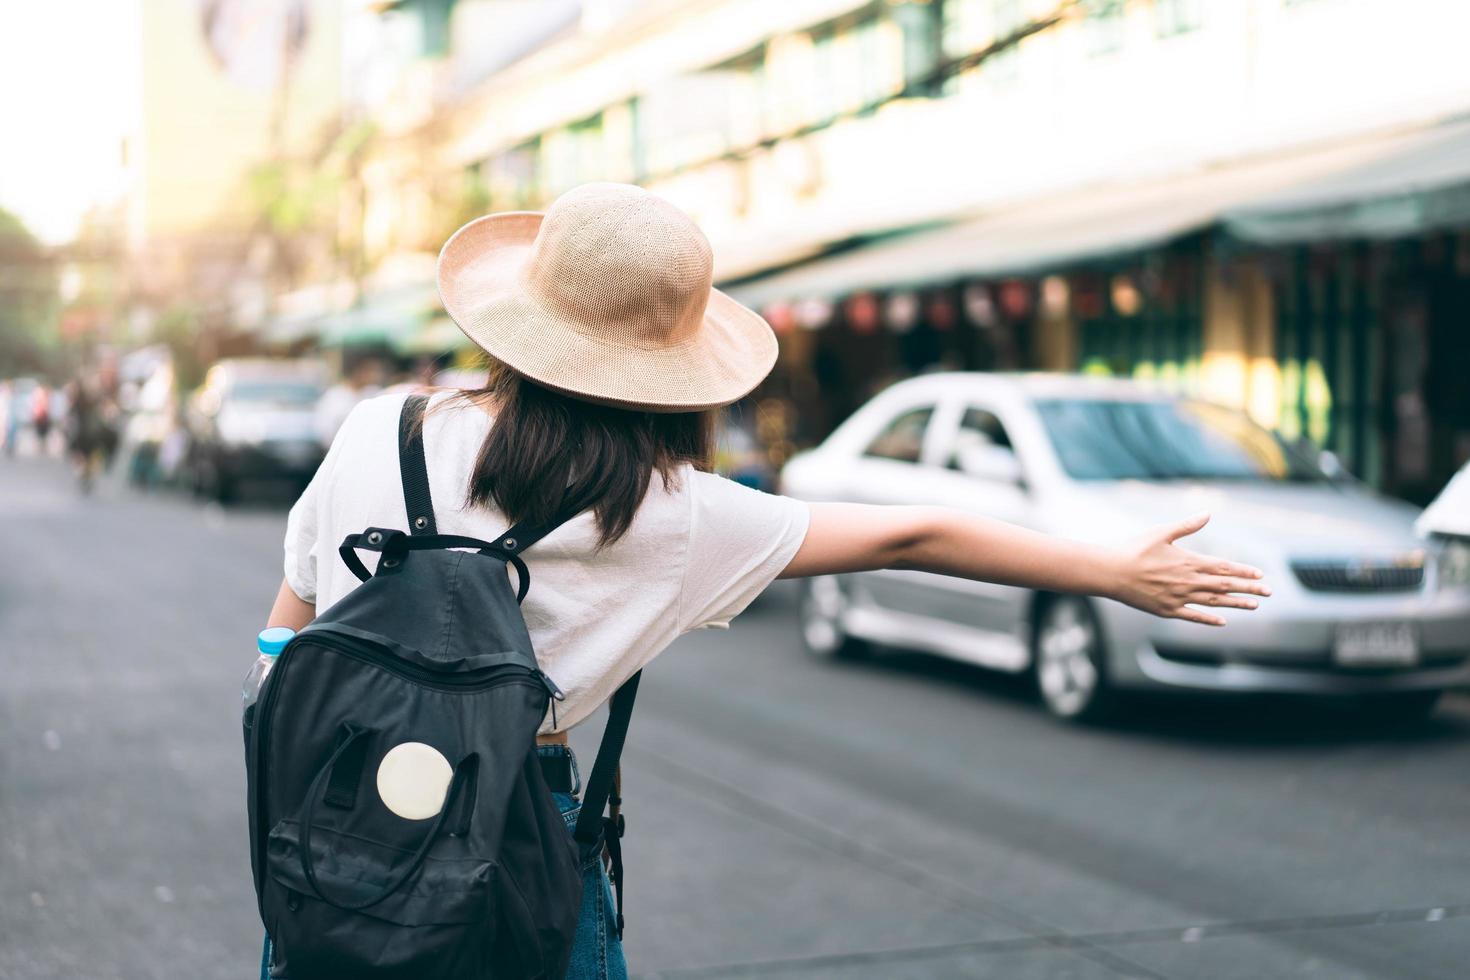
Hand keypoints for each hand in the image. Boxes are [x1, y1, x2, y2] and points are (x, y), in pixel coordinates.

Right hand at [1109, 513, 1269, 625]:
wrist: (1111, 572)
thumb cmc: (1134, 549)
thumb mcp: (1161, 532)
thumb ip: (1187, 526)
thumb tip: (1208, 513)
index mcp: (1189, 561)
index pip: (1224, 568)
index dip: (1244, 571)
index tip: (1261, 574)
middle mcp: (1188, 581)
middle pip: (1225, 586)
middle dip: (1249, 588)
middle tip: (1269, 592)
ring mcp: (1179, 598)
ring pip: (1214, 602)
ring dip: (1236, 604)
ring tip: (1254, 605)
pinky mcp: (1167, 610)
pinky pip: (1193, 616)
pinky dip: (1209, 619)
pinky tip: (1223, 621)